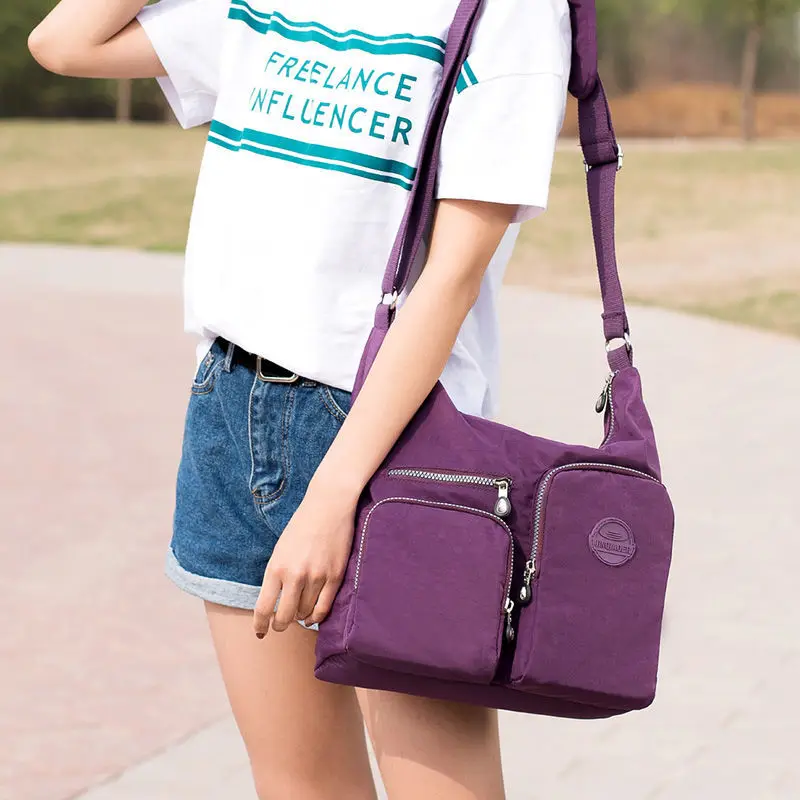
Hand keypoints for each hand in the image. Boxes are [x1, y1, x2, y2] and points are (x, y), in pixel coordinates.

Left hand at [253, 479, 358, 635]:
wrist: (329, 506)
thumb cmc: (302, 526)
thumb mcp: (280, 550)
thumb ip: (276, 576)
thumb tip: (275, 603)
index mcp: (276, 567)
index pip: (264, 608)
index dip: (261, 625)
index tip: (260, 632)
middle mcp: (295, 575)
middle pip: (285, 617)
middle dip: (281, 625)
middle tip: (281, 625)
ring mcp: (317, 577)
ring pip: (305, 613)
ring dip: (300, 617)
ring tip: (299, 614)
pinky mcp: (335, 576)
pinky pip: (324, 608)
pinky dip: (316, 617)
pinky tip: (312, 617)